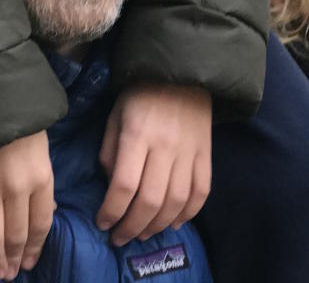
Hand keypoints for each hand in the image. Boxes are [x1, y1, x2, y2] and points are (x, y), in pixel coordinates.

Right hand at [0, 131, 53, 279]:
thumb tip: (44, 214)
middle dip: (13, 259)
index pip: (41, 224)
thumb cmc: (19, 117)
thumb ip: (41, 182)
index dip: (35, 248)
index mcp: (41, 176)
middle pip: (16, 235)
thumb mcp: (41, 148)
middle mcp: (17, 186)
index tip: (29, 262)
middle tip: (8, 275)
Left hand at [97, 84, 211, 246]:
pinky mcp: (206, 154)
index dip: (111, 210)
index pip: (124, 185)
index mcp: (137, 133)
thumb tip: (111, 185)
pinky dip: (188, 214)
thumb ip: (110, 150)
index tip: (102, 223)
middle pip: (150, 200)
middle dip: (131, 227)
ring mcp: (189, 151)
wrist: (182, 70)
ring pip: (175, 202)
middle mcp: (164, 146)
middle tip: (120, 237)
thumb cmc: (140, 92)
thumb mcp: (115, 114)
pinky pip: (201, 192)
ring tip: (142, 233)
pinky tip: (173, 222)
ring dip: (157, 225)